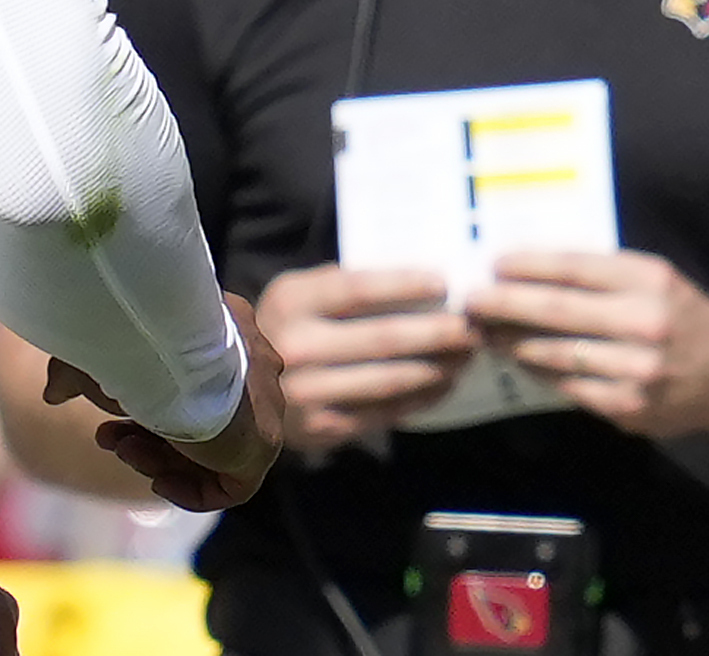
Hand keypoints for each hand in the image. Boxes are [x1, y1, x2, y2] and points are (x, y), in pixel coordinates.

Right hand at [44, 294, 285, 511]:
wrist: (164, 347)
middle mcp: (250, 361)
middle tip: (107, 438)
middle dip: (146, 433)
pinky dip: (192, 489)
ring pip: (212, 450)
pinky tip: (158, 479)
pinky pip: (232, 483)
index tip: (108, 413)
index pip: (188, 378)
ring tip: (122, 450)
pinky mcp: (265, 442)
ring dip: (160, 458)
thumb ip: (77, 373)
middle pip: (199, 416)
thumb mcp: (96, 352)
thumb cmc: (128, 336)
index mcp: (220, 327)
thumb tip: (53, 393)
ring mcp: (264, 403)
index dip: (143, 403)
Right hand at [253, 264, 475, 454]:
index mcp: (291, 302)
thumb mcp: (296, 295)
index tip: (444, 282)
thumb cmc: (281, 328)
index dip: (404, 285)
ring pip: (391, 379)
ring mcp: (309, 392)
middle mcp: (297, 347)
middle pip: (384, 338)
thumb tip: (416, 280)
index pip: (358, 289)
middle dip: (438, 332)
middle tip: (474, 326)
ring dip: (438, 367)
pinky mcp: (324, 427)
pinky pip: (386, 412)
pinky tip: (443, 384)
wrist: (234, 388)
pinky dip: (422, 398)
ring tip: (467, 356)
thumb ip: (341, 286)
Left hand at [464, 249, 708, 437]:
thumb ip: (599, 272)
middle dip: (503, 303)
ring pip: (555, 353)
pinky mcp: (631, 407)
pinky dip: (537, 371)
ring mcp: (638, 370)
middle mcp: (645, 323)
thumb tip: (523, 266)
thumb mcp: (651, 277)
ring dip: (510, 341)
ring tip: (482, 330)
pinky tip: (518, 359)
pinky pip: (568, 386)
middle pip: (557, 310)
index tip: (492, 263)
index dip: (526, 265)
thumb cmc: (678, 314)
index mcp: (648, 280)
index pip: (572, 267)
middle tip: (469, 299)